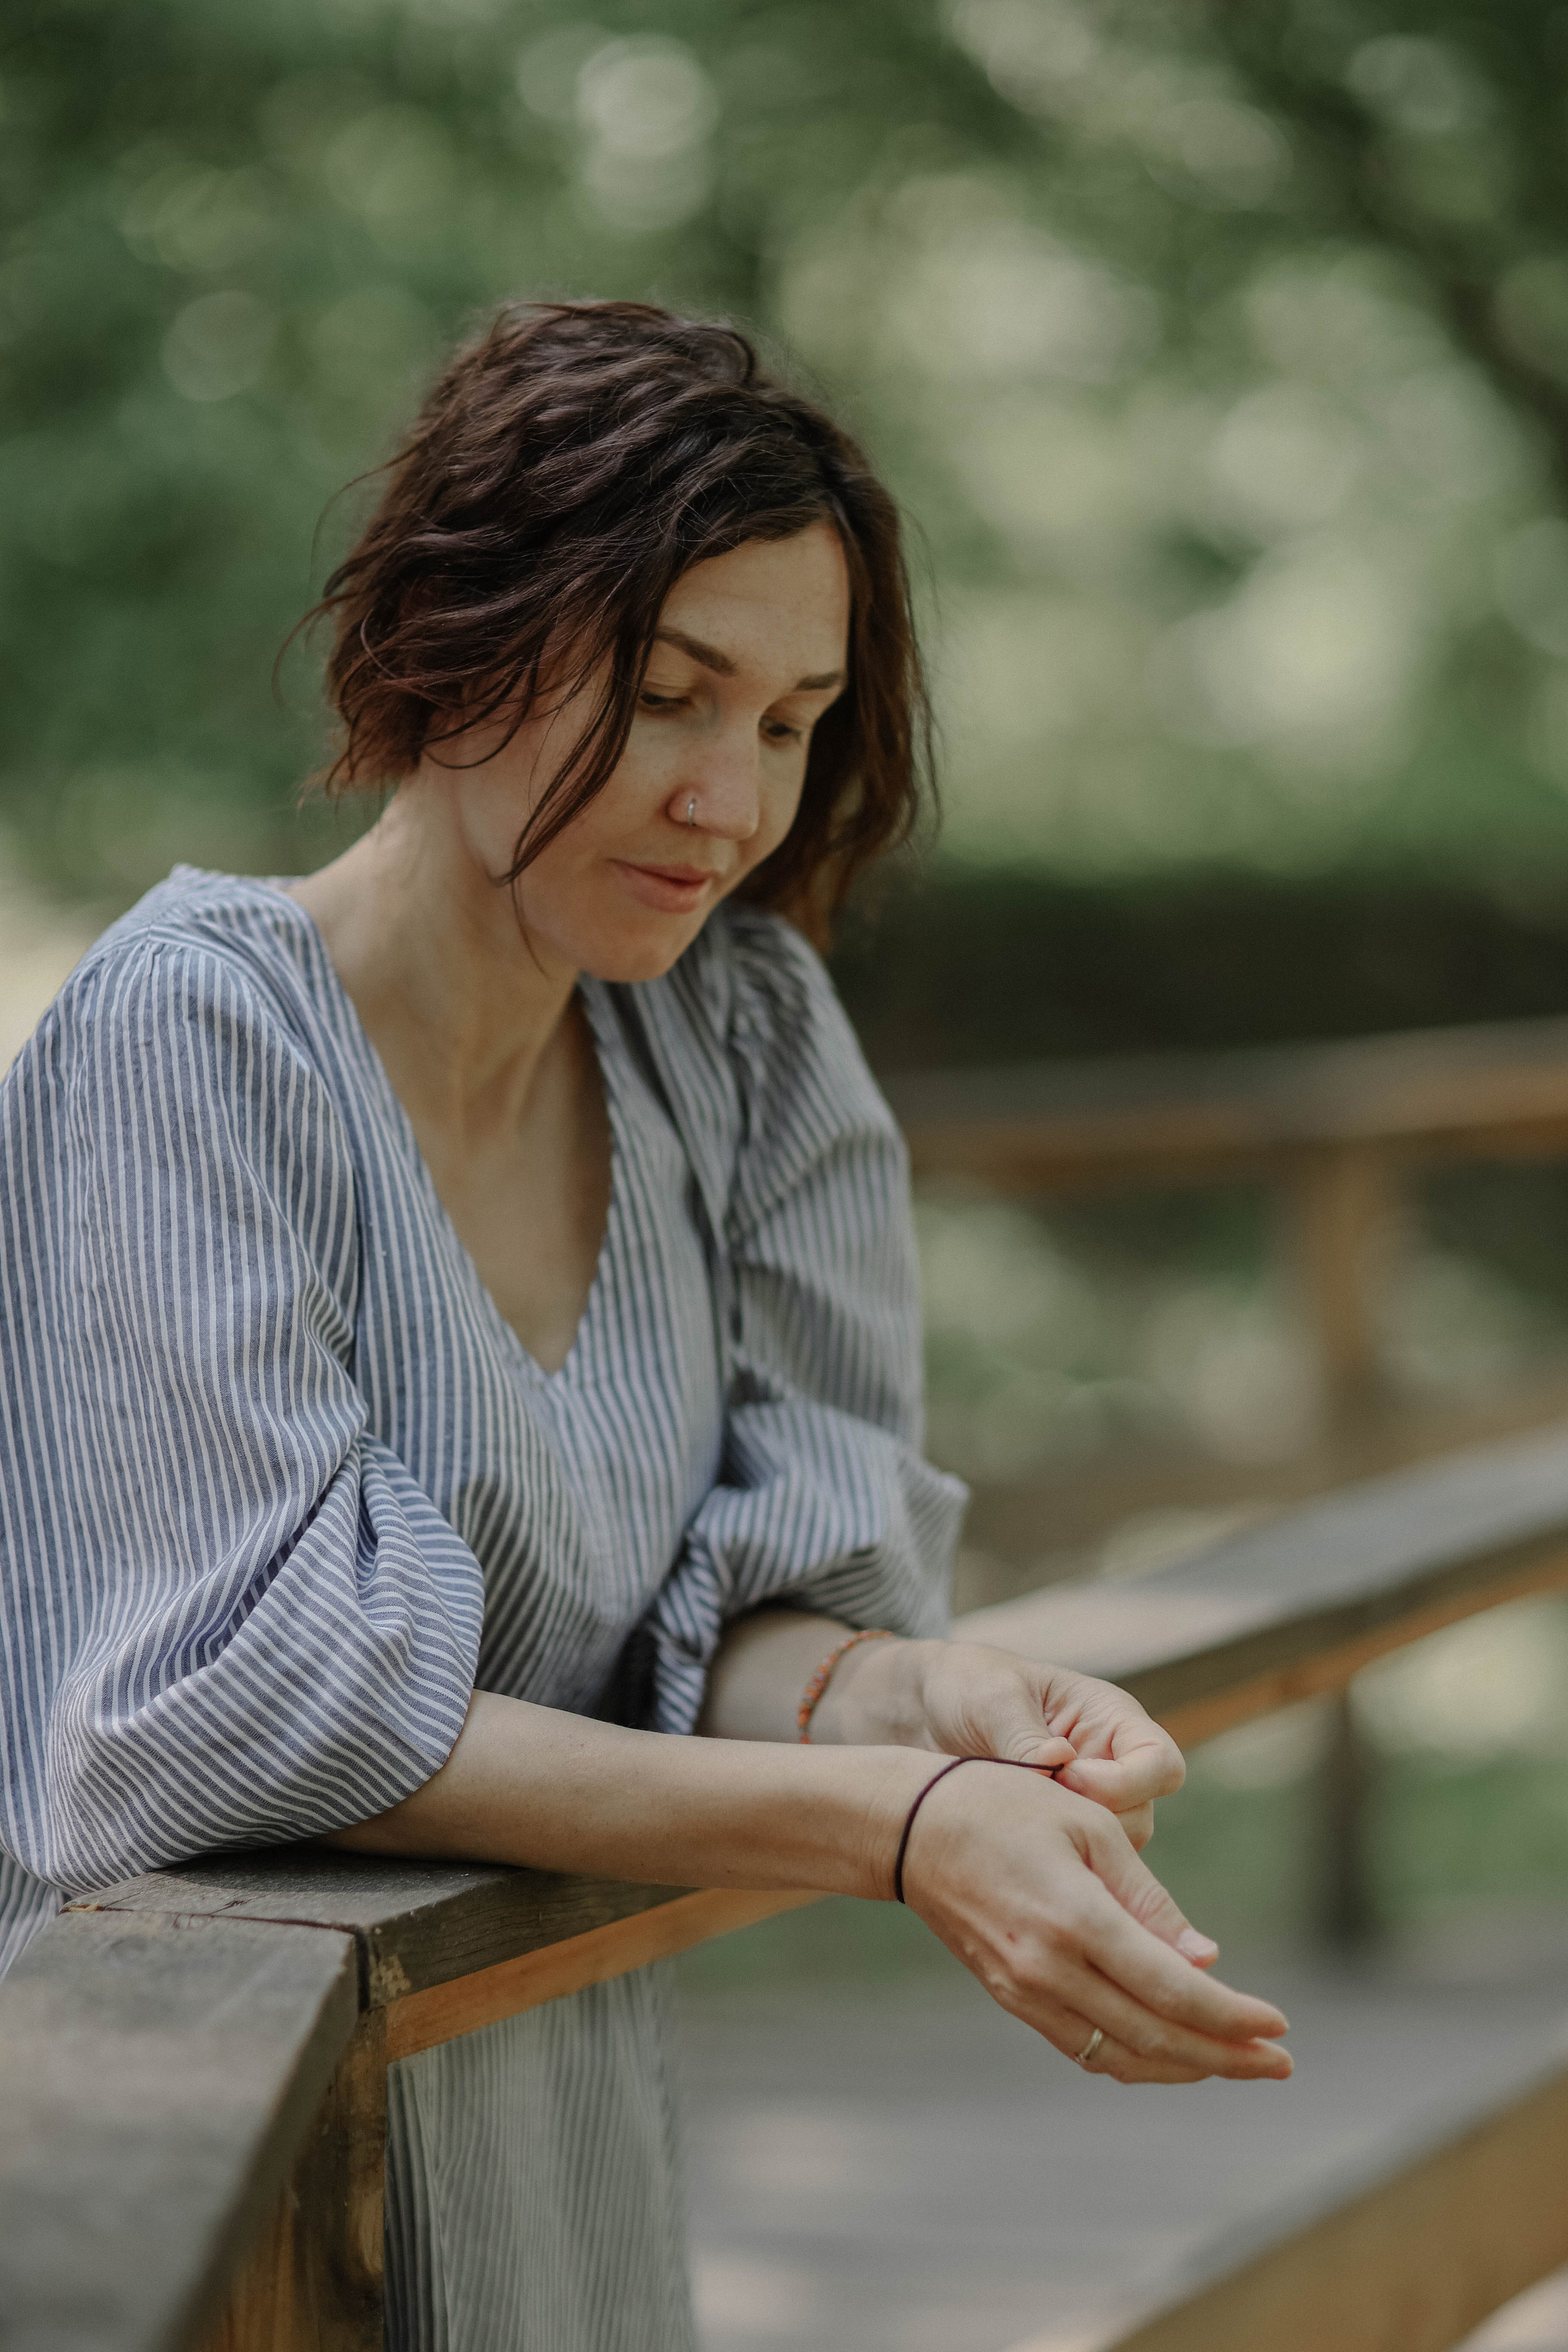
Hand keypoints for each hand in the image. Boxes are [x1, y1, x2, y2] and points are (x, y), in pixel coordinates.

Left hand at [832, 1637, 1183, 1849]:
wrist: (919, 1714)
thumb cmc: (965, 1686)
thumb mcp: (992, 1697)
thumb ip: (1025, 1735)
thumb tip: (1059, 1766)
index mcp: (1110, 1720)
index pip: (1160, 1763)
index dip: (1126, 1782)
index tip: (1069, 1778)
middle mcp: (1109, 1767)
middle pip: (1139, 1817)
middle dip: (1091, 1823)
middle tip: (1032, 1811)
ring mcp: (1085, 1806)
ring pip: (1109, 1853)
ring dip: (1065, 1848)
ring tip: (1009, 1829)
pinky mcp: (1055, 1837)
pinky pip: (1072, 1867)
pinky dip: (1045, 1864)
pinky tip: (1003, 1853)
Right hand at [897, 1756, 1291, 2085]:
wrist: (909, 1828)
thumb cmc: (1005, 1805)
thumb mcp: (1087, 1826)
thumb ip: (1147, 1898)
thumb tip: (1206, 1960)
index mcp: (1075, 1918)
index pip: (1172, 1990)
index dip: (1232, 2016)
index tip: (1279, 2027)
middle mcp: (1048, 1968)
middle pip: (1155, 2036)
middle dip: (1226, 2057)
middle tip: (1280, 2064)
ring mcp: (1024, 1991)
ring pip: (1119, 2055)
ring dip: (1185, 2067)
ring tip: (1236, 2063)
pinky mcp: (1010, 1996)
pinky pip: (1083, 2045)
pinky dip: (1135, 2056)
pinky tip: (1170, 2049)